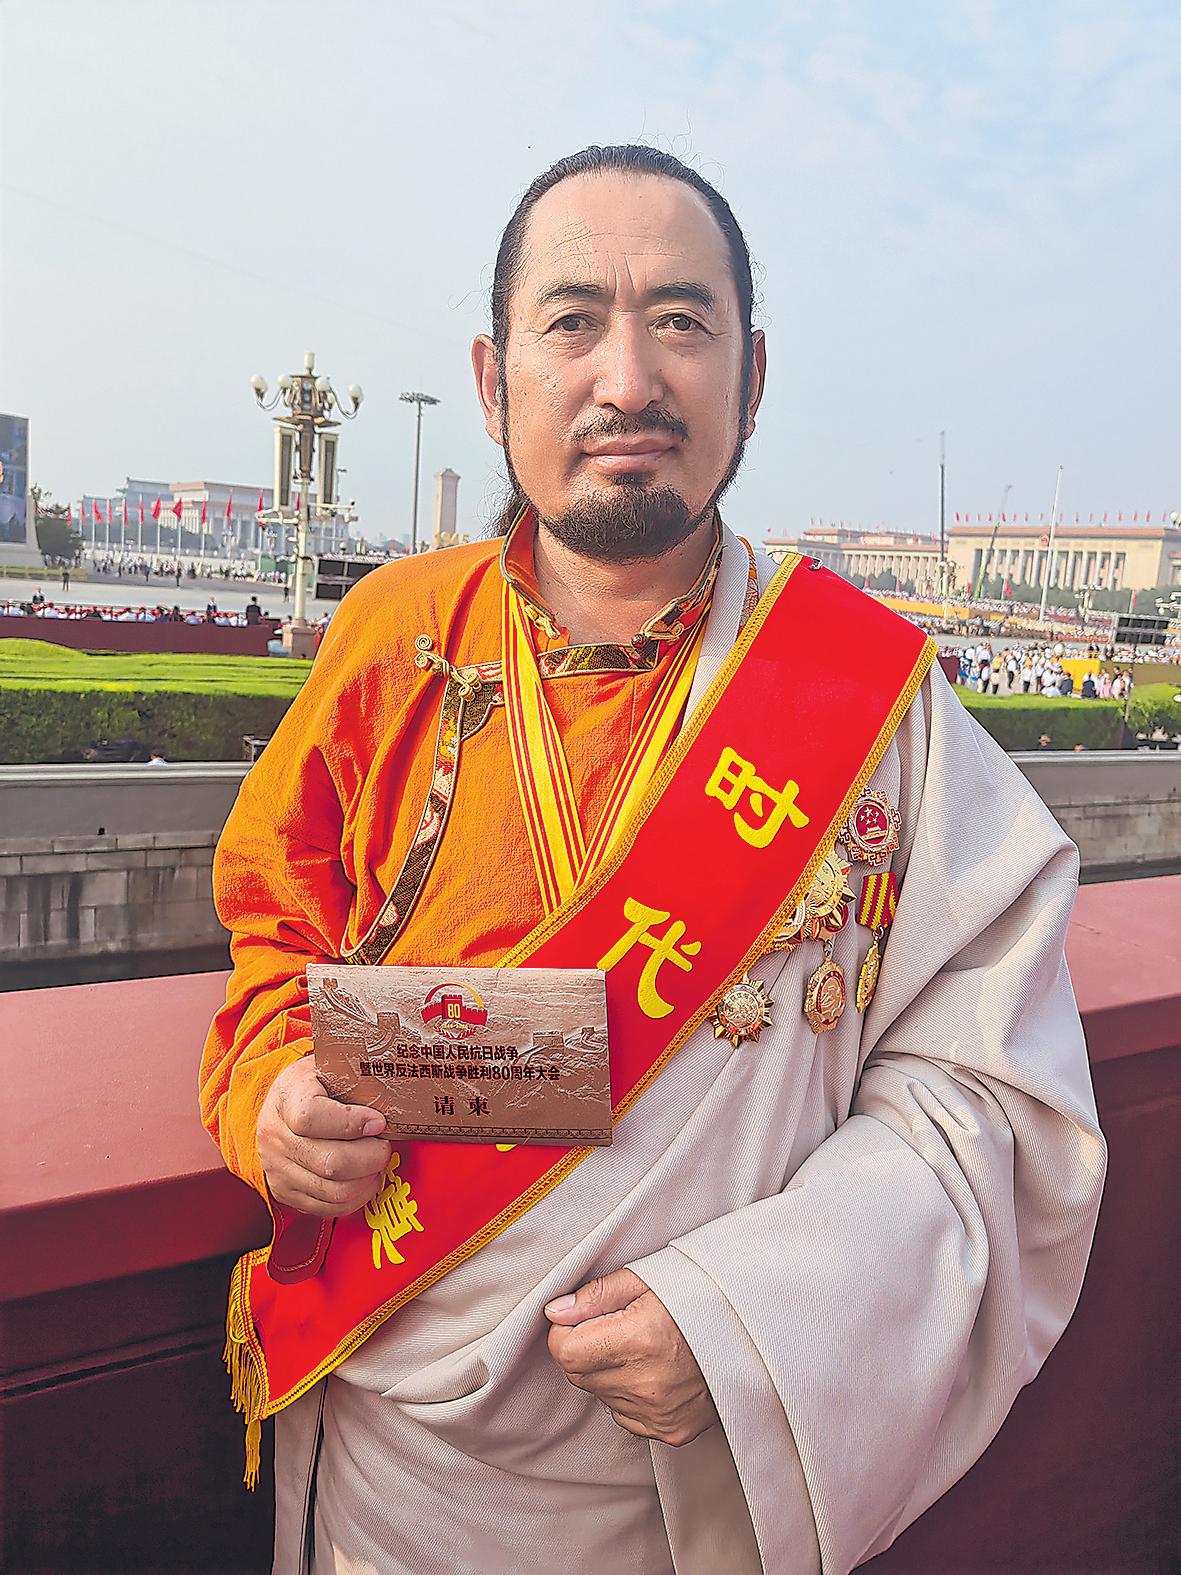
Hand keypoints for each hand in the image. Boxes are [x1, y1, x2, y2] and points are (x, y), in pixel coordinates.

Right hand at [257, 1054, 392, 1216]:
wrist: (282, 1105)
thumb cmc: (317, 1085)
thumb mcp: (330, 1068)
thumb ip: (357, 1077)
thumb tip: (398, 1090)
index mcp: (287, 1097)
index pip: (311, 1117)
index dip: (351, 1123)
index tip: (378, 1121)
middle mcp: (276, 1135)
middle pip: (330, 1162)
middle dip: (371, 1157)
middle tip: (385, 1146)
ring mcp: (278, 1167)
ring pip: (333, 1190)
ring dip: (367, 1179)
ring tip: (377, 1162)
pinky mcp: (285, 1192)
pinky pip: (327, 1208)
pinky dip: (356, 1198)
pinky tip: (366, 1179)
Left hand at [545, 1267, 717, 1446]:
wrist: (748, 1333)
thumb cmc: (697, 1298)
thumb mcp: (645, 1280)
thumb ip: (595, 1296)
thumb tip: (555, 1311)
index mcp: (639, 1340)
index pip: (565, 1351)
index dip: (567, 1332)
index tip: (582, 1320)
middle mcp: (647, 1384)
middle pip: (579, 1375)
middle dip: (587, 1351)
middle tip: (619, 1330)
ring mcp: (660, 1414)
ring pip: (600, 1396)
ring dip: (609, 1374)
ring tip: (643, 1350)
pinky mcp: (671, 1432)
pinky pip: (625, 1416)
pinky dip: (629, 1396)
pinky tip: (654, 1372)